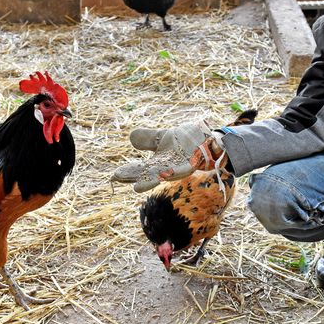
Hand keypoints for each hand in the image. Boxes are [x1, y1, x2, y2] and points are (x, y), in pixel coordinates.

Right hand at [111, 120, 226, 192]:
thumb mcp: (163, 136)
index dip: (128, 172)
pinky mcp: (191, 164)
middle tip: (118, 178)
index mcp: (158, 162)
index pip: (140, 170)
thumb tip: (131, 138)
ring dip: (150, 180)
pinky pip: (181, 169)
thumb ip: (148, 139)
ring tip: (136, 186)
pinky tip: (163, 174)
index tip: (114, 176)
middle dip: (135, 177)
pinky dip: (172, 172)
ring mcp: (179, 168)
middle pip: (148, 175)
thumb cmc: (186, 140)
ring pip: (163, 175)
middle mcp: (167, 168)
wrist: (208, 139)